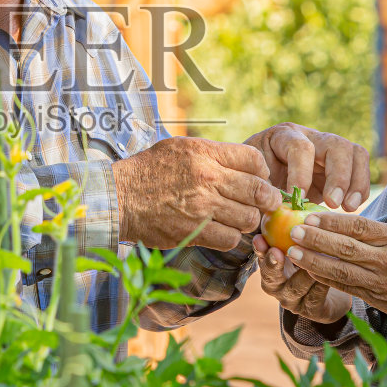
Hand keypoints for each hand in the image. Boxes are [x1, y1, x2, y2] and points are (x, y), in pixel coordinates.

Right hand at [114, 137, 281, 251]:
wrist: (119, 197)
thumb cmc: (149, 170)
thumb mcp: (179, 147)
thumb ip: (212, 153)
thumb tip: (244, 164)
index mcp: (204, 153)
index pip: (254, 160)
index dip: (263, 172)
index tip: (260, 180)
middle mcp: (207, 178)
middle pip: (259, 191)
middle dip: (267, 199)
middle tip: (266, 203)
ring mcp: (202, 207)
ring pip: (249, 218)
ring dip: (248, 220)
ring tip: (238, 218)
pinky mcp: (195, 232)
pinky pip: (231, 239)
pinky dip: (231, 237)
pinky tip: (222, 231)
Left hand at [244, 123, 369, 209]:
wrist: (258, 180)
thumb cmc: (252, 182)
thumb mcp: (251, 184)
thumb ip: (262, 194)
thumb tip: (281, 207)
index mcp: (282, 137)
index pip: (299, 147)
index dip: (301, 173)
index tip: (297, 198)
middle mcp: (310, 137)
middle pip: (335, 144)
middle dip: (338, 176)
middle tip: (333, 203)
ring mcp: (328, 149)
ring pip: (354, 153)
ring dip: (356, 182)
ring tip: (348, 207)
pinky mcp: (342, 165)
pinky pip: (361, 168)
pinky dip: (361, 188)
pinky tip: (351, 207)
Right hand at [256, 235, 351, 324]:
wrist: (332, 294)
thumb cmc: (314, 260)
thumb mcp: (301, 245)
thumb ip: (292, 228)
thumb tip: (287, 197)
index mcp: (270, 268)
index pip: (261, 257)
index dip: (260, 250)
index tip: (260, 239)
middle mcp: (276, 286)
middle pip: (270, 277)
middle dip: (273, 264)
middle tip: (277, 252)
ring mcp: (292, 301)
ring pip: (296, 286)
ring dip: (305, 270)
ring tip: (315, 256)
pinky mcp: (311, 311)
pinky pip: (317, 295)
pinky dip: (324, 280)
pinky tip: (333, 269)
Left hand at [282, 212, 386, 316]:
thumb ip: (377, 231)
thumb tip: (340, 222)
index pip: (359, 227)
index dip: (333, 222)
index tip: (311, 216)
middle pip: (347, 248)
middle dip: (317, 240)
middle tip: (294, 232)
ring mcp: (382, 282)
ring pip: (343, 271)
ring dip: (315, 262)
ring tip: (293, 252)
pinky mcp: (377, 298)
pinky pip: (347, 287)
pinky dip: (326, 278)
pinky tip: (310, 270)